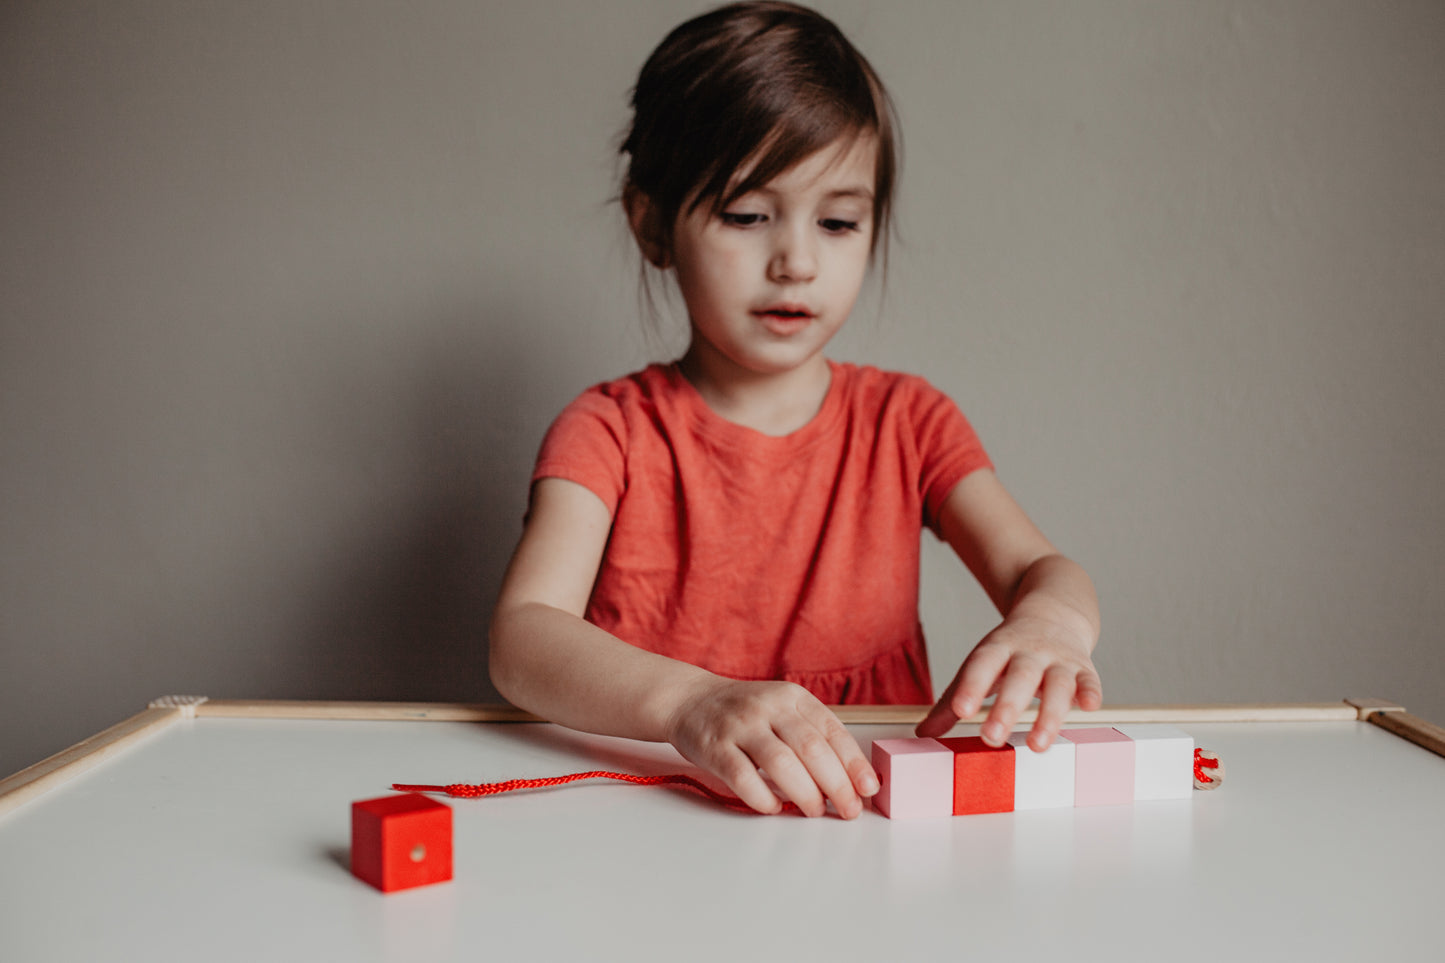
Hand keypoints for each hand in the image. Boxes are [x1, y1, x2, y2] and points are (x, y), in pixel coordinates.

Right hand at [664, 678, 878, 817]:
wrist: (690, 700)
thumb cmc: (746, 714)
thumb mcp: (783, 709)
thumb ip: (811, 735)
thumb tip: (850, 780)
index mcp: (793, 697)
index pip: (832, 730)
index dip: (854, 762)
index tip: (868, 789)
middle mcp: (769, 707)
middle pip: (811, 748)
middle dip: (836, 784)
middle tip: (848, 809)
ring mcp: (740, 725)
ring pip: (781, 763)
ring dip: (804, 793)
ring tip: (815, 811)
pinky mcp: (715, 747)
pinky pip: (743, 777)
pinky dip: (763, 798)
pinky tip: (774, 808)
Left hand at [915, 613, 1101, 750]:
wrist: (1055, 608)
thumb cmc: (1011, 647)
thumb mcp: (981, 664)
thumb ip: (953, 700)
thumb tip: (923, 733)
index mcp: (997, 648)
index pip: (982, 665)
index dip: (971, 687)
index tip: (960, 712)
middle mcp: (1029, 652)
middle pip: (1019, 677)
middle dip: (1006, 708)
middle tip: (992, 738)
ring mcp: (1059, 659)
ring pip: (1057, 685)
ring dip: (1049, 715)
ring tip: (1037, 745)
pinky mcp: (1084, 668)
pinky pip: (1089, 680)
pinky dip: (1091, 693)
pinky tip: (1088, 708)